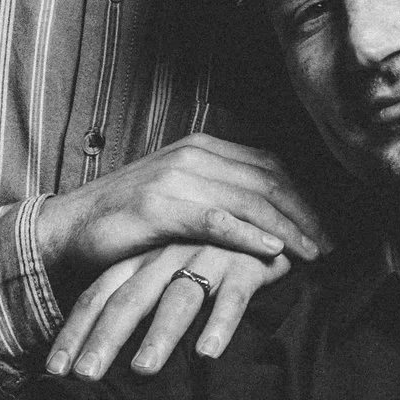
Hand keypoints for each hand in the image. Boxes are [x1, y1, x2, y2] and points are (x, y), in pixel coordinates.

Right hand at [34, 133, 327, 302]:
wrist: (69, 227)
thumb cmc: (129, 219)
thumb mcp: (180, 197)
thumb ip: (220, 195)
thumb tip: (270, 215)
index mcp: (203, 148)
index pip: (270, 166)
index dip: (304, 196)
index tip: (328, 225)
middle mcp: (194, 155)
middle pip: (269, 181)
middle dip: (306, 213)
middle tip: (330, 244)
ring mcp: (176, 178)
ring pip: (249, 199)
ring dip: (288, 227)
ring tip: (313, 252)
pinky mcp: (160, 206)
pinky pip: (216, 219)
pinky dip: (249, 234)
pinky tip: (273, 250)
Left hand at [46, 239, 287, 379]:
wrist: (262, 217)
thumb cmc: (208, 254)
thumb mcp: (163, 268)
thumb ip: (136, 296)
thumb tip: (95, 350)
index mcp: (141, 258)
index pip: (98, 296)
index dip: (74, 332)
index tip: (53, 373)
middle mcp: (167, 257)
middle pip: (128, 301)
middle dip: (104, 340)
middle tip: (86, 378)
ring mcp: (206, 258)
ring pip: (178, 299)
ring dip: (159, 335)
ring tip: (142, 370)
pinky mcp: (246, 265)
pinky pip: (233, 297)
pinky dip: (220, 324)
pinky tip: (208, 354)